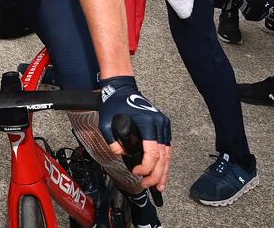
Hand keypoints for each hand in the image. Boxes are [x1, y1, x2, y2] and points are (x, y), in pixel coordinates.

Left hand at [98, 76, 171, 191]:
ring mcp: (163, 125)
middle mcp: (158, 123)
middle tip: (147, 185)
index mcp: (147, 122)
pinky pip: (166, 148)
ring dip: (164, 171)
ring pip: (167, 154)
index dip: (146, 167)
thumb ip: (111, 140)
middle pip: (162, 156)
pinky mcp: (162, 126)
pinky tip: (162, 173)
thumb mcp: (105, 121)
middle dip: (156, 174)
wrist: (123, 89)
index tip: (136, 172)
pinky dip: (164, 162)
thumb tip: (120, 153)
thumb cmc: (115, 103)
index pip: (152, 151)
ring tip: (159, 185)